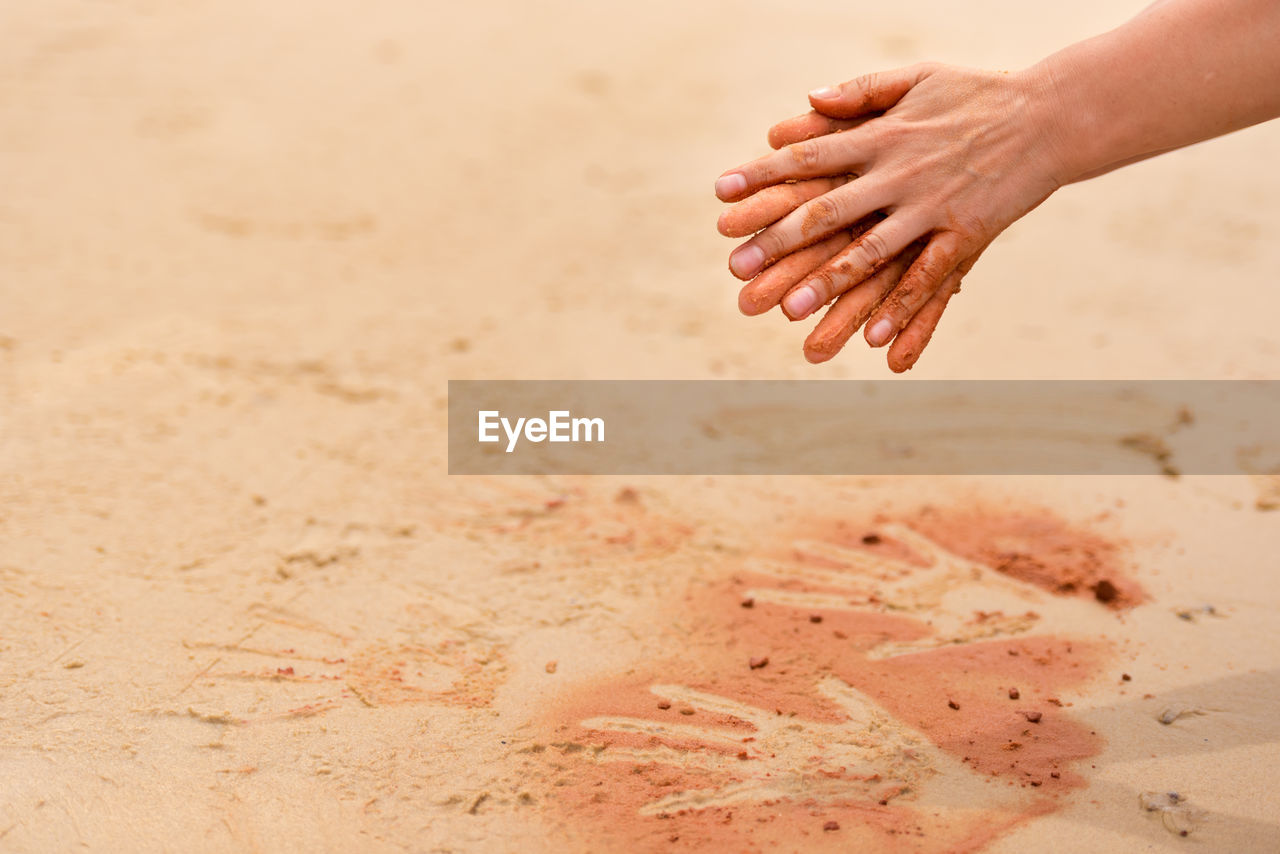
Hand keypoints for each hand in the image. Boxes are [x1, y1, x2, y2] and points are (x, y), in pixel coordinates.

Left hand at [716, 63, 1065, 369]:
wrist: (1053, 114)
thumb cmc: (977, 94)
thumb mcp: (916, 77)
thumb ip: (859, 92)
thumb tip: (806, 101)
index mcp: (881, 134)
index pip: (807, 157)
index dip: (761, 176)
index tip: (720, 194)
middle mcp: (899, 171)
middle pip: (827, 210)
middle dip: (778, 241)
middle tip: (737, 269)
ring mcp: (933, 205)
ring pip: (871, 251)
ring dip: (829, 284)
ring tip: (790, 313)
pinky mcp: (968, 232)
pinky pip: (930, 276)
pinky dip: (903, 307)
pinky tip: (875, 337)